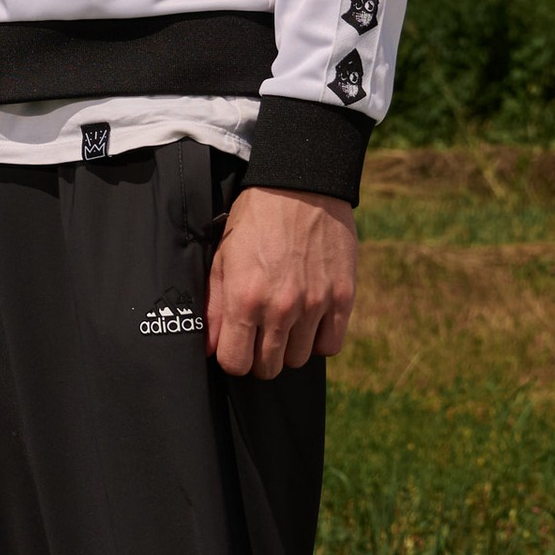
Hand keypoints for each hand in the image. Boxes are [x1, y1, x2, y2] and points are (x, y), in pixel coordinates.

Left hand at [207, 189, 356, 378]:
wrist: (300, 187)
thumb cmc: (255, 220)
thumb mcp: (223, 257)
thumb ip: (214, 307)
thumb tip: (211, 348)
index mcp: (244, 299)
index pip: (236, 363)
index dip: (234, 358)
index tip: (236, 345)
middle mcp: (280, 308)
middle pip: (269, 367)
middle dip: (260, 357)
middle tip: (260, 335)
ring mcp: (315, 305)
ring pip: (299, 359)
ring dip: (289, 347)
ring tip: (285, 321)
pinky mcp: (342, 298)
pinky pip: (330, 346)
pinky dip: (319, 340)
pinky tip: (310, 321)